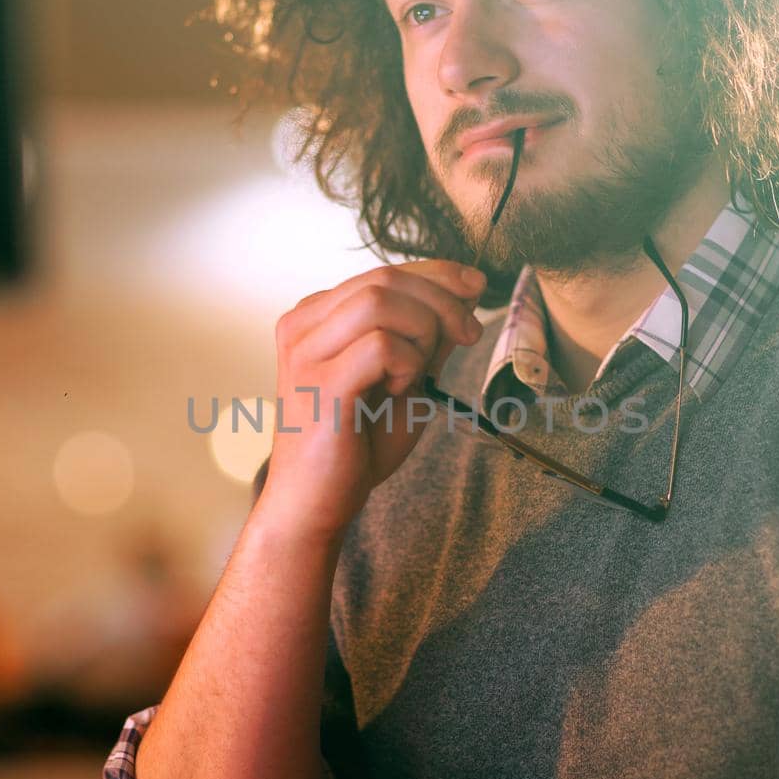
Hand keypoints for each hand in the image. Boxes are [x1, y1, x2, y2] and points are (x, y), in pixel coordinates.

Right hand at [258, 259, 487, 539]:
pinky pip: (380, 346)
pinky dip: (405, 363)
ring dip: (422, 330)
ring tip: (421, 372)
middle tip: (469, 334)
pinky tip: (397, 391)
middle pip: (384, 278)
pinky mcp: (320, 385)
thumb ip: (426, 340)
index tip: (476, 287)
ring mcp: (306, 353)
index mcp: (316, 317)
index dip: (437, 273)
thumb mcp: (402, 382)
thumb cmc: (354, 447)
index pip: (382, 271)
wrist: (314, 506)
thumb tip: (465, 297)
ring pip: (380, 300)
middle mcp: (303, 326)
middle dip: (442, 300)